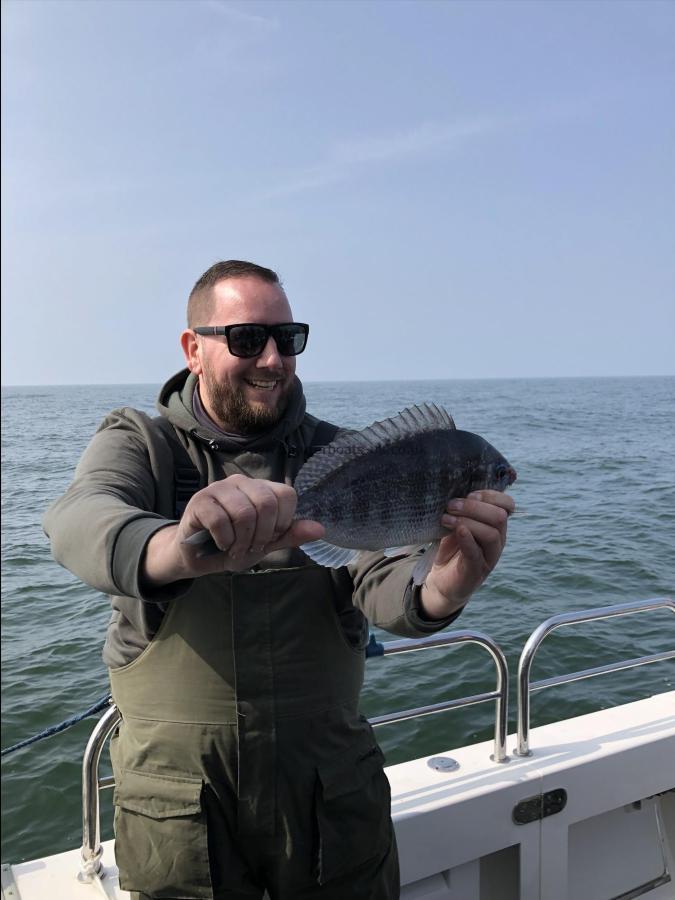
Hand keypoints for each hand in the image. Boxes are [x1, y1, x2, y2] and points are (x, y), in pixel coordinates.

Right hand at [142, 474, 323, 586]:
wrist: (197, 556)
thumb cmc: (233, 545)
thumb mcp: (266, 543)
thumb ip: (290, 535)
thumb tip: (320, 530)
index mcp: (261, 488)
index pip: (286, 495)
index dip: (282, 523)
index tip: (269, 538)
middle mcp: (241, 482)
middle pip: (267, 503)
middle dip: (262, 535)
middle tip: (250, 547)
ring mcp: (219, 488)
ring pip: (244, 512)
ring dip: (242, 540)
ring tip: (234, 548)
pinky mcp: (200, 500)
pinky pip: (220, 520)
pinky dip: (224, 540)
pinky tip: (220, 544)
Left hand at [420, 490, 514, 618]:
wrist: (442, 581)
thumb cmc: (451, 548)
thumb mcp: (456, 523)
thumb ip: (462, 509)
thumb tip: (454, 487)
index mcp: (496, 526)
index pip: (507, 505)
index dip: (490, 495)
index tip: (468, 493)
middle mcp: (498, 540)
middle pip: (499, 517)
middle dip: (474, 507)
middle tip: (451, 505)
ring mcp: (489, 557)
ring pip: (491, 533)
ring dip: (467, 521)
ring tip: (445, 519)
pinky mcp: (476, 571)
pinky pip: (476, 553)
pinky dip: (467, 538)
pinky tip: (457, 530)